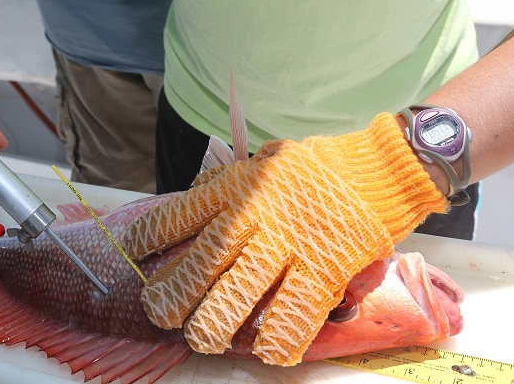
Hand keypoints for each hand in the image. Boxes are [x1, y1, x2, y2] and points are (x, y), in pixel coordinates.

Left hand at [123, 113, 448, 364]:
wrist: (378, 168)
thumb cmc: (316, 169)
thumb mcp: (263, 161)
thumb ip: (229, 180)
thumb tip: (195, 194)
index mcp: (238, 186)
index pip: (182, 214)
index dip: (153, 236)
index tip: (135, 253)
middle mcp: (256, 214)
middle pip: (206, 260)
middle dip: (177, 293)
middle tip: (160, 313)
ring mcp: (289, 242)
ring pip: (240, 290)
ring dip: (216, 321)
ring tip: (202, 339)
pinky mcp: (324, 267)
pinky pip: (294, 310)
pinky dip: (279, 337)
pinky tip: (268, 353)